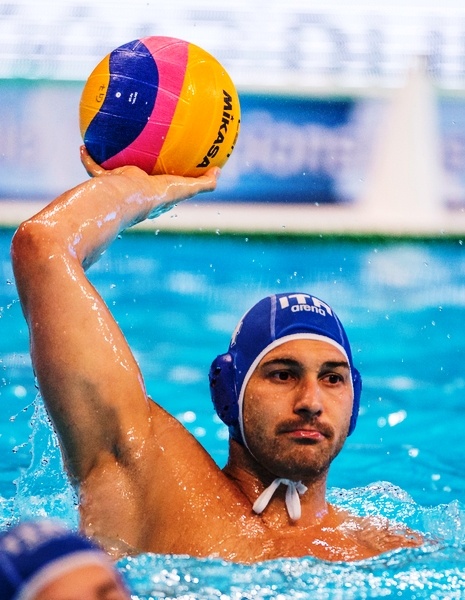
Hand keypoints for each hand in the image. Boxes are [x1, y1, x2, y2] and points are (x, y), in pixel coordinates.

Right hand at [80, 145, 219, 217]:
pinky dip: (89, 158)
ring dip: (110, 158)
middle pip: (138, 173)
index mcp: (155, 191)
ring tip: (109, 139)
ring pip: (114, 169)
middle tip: (142, 145)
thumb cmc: (156, 194)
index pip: (163, 181)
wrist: (126, 198)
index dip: (167, 173)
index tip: (170, 159)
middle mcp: (136, 189)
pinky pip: (93, 166)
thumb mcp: (184, 187)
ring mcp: (118, 185)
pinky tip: (85, 144)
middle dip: (139, 163)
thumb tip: (219, 172)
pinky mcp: (102, 181)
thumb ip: (203, 183)